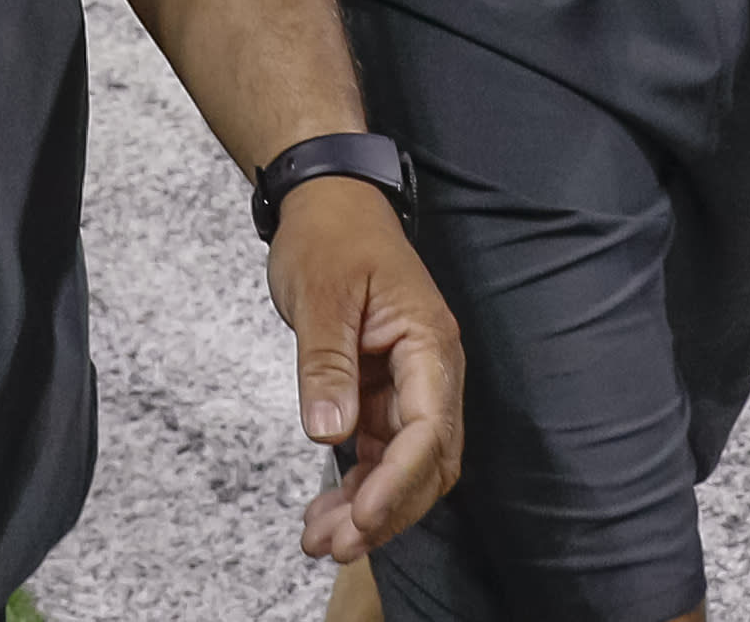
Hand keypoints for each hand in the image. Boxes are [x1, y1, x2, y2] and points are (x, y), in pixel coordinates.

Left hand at [267, 176, 461, 563]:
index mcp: (429, 342)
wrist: (328, 203)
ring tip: (319, 539)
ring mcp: (409, 384)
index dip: (399, 482)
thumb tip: (328, 435)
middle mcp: (430, 370)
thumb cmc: (331, 237)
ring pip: (404, 466)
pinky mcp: (384, 393)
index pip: (428, 428)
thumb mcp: (322, 296)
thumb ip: (327, 366)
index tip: (362, 519)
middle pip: (428, 460)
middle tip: (335, 545)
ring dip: (370, 508)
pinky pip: (379, 454)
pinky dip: (357, 487)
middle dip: (388, 510)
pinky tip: (324, 513)